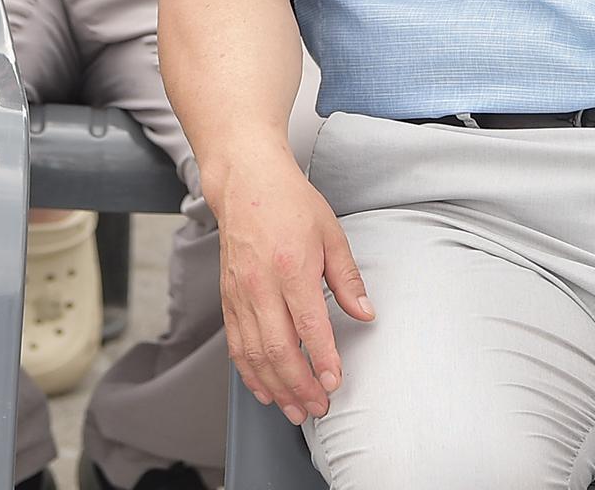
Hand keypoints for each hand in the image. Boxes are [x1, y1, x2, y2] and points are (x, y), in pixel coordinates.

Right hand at [213, 155, 374, 423]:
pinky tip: (265, 389)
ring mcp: (240, 294)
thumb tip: (366, 314)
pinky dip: (249, 373)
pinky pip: (236, 345)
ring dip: (275, 387)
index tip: (335, 382)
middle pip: (278, 349)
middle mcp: (261, 286)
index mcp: (292, 268)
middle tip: (319, 408)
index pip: (309, 326)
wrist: (245, 183)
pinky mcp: (228, 299)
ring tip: (295, 410)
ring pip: (254, 354)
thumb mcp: (331, 234)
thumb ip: (347, 279)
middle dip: (300, 386)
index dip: (323, 359)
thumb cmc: (290, 203)